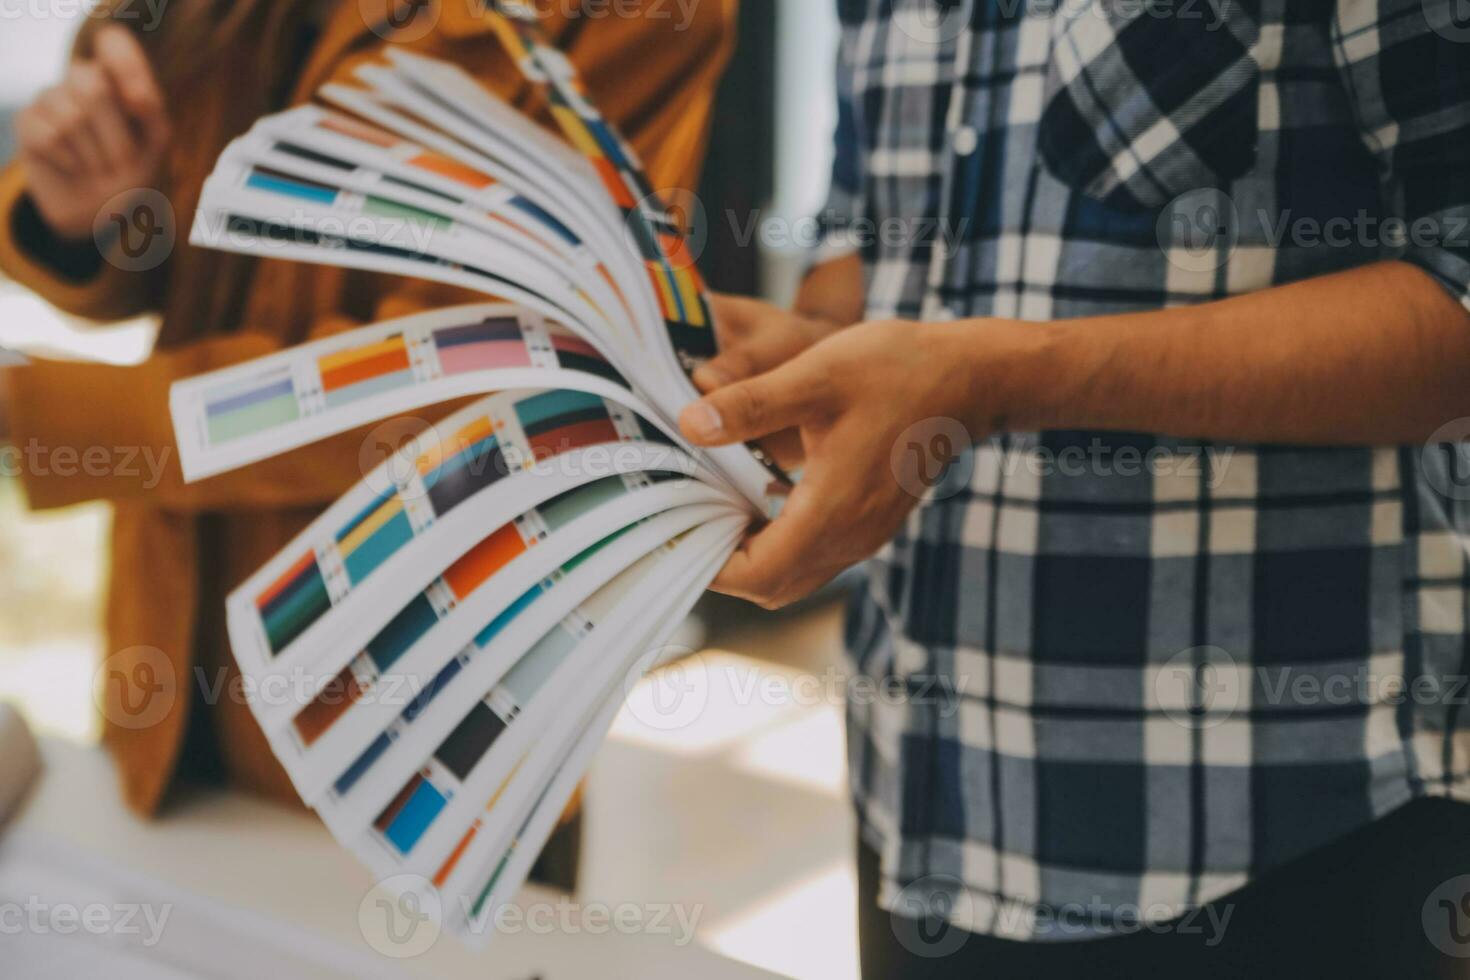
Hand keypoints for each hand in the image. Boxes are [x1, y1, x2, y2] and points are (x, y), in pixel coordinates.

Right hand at [14, 25, 169, 242]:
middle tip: (122, 163)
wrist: (99, 210)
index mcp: (116, 78)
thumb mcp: (155, 144)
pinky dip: (70, 163)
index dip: (126, 64)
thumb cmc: (131, 170)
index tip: (142, 104)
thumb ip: (152, 112)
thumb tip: (137, 95)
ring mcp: (50, 97)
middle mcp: (81, 79)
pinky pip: (48, 137)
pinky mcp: (27, 121)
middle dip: (115, 138)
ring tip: (98, 168)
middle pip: (92, 86)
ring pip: (70, 117)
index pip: (113, 42)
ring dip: (94, 157)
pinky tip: (74, 168)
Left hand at [679, 317, 1043, 607]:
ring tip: (718, 507)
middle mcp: (852, 536)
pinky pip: (816, 555)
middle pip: (773, 585)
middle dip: (726, 563)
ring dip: (754, 555)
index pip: (759, 574)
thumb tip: (690, 425)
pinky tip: (759, 497)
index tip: (679, 532)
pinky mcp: (872, 523)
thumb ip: (750, 404)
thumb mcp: (816, 376)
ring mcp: (866, 535)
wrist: (968, 377)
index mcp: (834, 510)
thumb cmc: (897, 370)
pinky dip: (780, 542)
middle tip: (691, 518)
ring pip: (795, 575)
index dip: (711, 564)